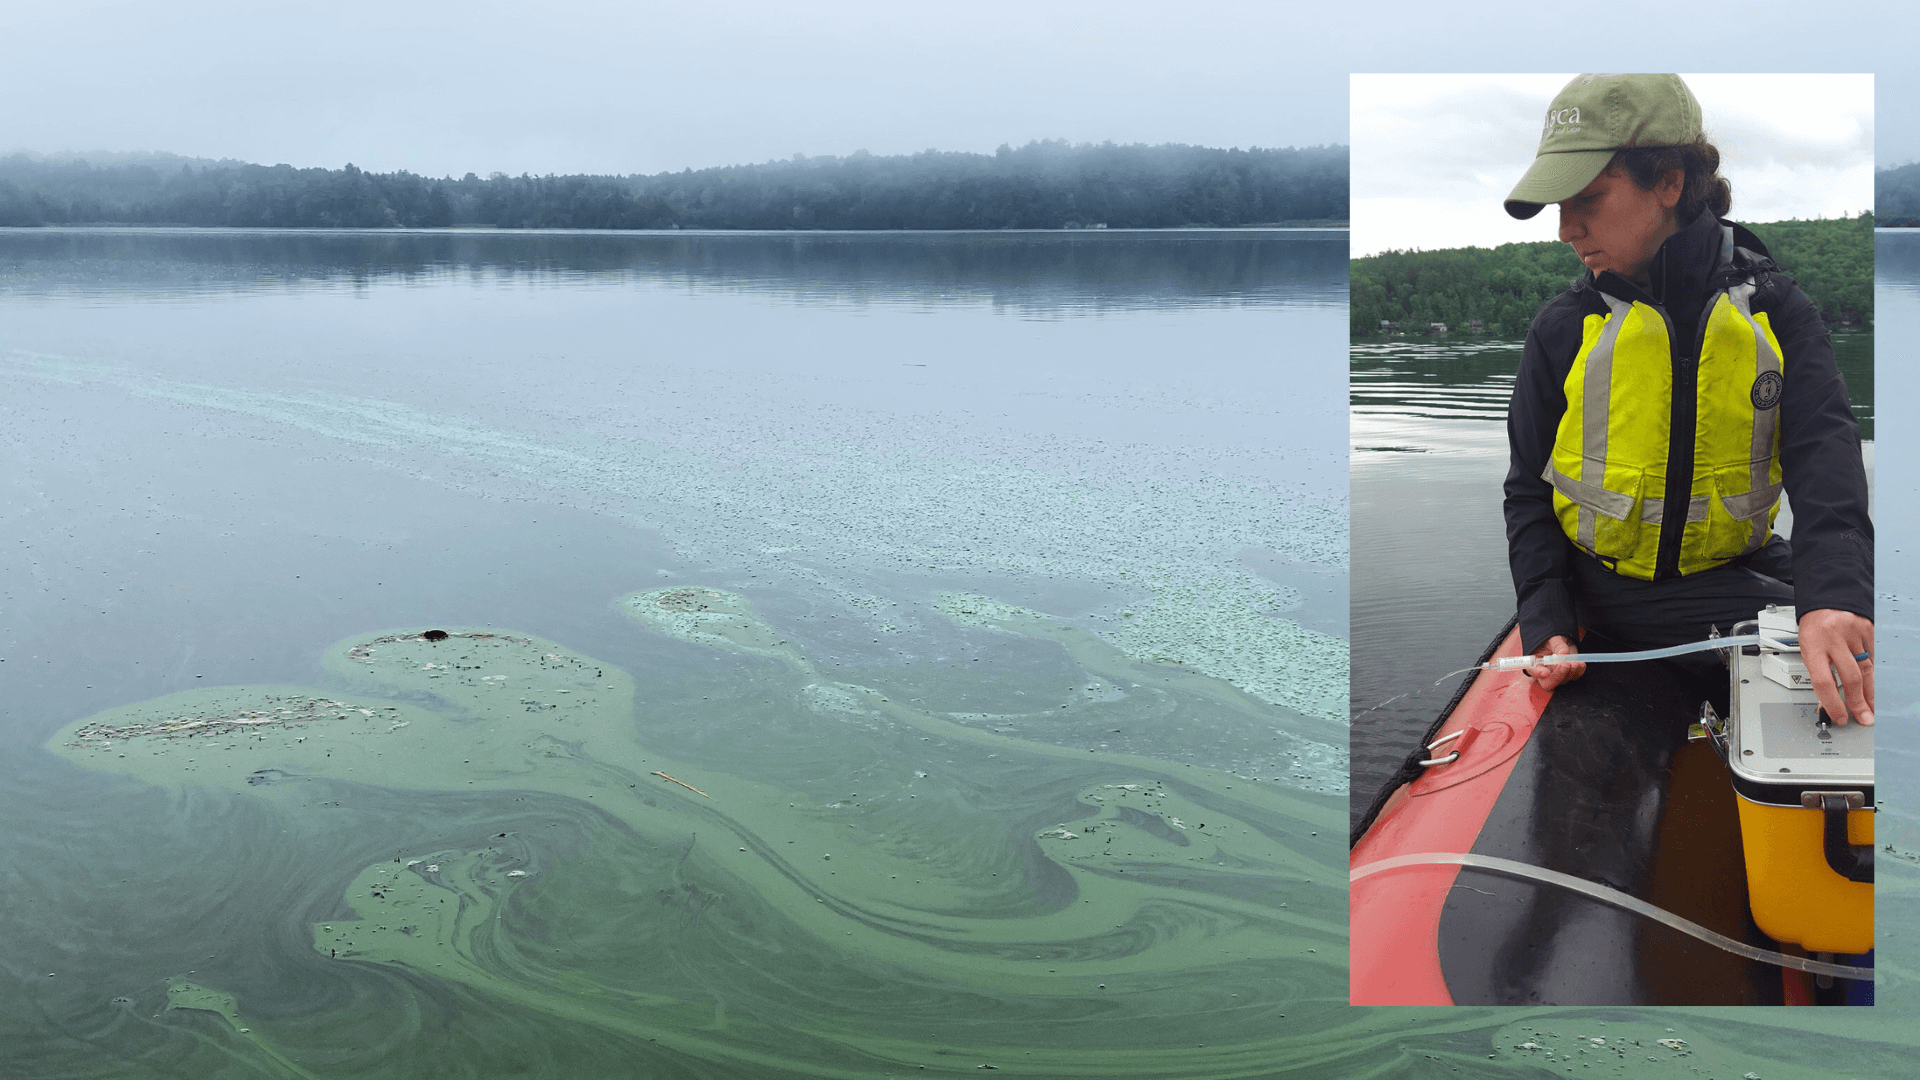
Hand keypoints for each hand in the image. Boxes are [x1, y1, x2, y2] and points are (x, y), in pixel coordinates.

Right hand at [1525, 635, 1586, 689]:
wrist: (1562, 640)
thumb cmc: (1553, 640)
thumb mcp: (1553, 639)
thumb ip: (1558, 646)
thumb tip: (1564, 654)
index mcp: (1535, 663)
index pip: (1533, 671)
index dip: (1538, 673)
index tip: (1546, 672)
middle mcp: (1544, 673)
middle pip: (1548, 683)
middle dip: (1558, 675)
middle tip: (1565, 664)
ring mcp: (1557, 676)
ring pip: (1563, 681)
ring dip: (1571, 671)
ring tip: (1574, 661)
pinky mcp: (1568, 675)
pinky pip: (1575, 677)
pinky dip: (1579, 671)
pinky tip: (1580, 663)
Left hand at [1797, 608, 1873, 725]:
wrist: (1825, 600)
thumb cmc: (1814, 628)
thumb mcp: (1808, 650)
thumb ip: (1819, 674)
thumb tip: (1829, 704)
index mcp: (1813, 645)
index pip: (1823, 682)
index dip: (1833, 704)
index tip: (1839, 717)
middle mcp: (1834, 638)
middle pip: (1851, 677)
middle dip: (1859, 702)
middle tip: (1864, 718)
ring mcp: (1853, 633)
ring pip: (1867, 669)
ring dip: (1870, 693)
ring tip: (1872, 708)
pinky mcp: (1868, 630)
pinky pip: (1874, 658)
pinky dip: (1874, 673)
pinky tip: (1873, 685)